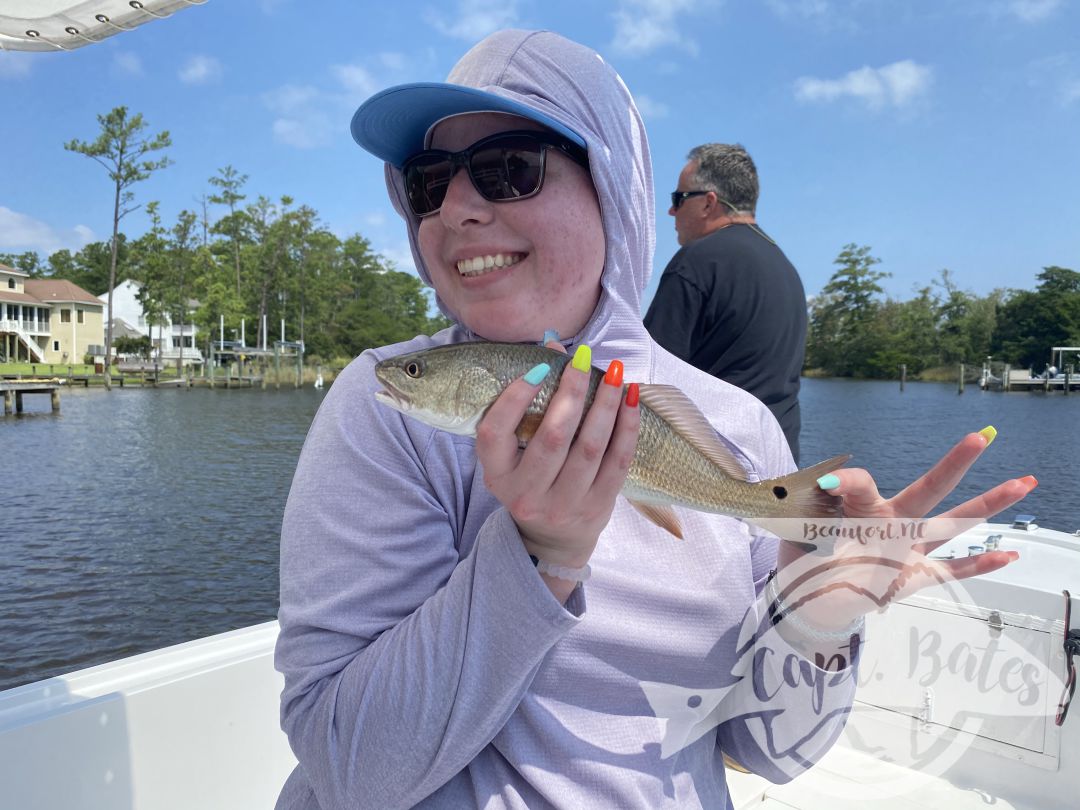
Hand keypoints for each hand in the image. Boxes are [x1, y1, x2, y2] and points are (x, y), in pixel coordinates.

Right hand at [474, 341, 639, 600]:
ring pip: (589, 447)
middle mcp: (526, 494)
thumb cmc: (531, 479)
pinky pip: (617, 461)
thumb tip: (551, 345)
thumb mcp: (512, 454)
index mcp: (497, 476)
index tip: (539, 367)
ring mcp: (563, 505)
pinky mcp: (597, 508)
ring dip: (605, 404)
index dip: (514, 398)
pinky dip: (627, 427)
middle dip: (571, 391)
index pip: (494, 433)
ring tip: (615, 372)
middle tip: (583, 358)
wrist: (552, 538)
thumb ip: (524, 408)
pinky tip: (631, 399)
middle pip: (551, 437)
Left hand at [774, 429, 1036, 629]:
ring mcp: (908, 549)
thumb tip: (818, 482)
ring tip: (1023, 483)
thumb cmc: (807, 554)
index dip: (845, 481)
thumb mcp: (800, 527)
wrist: (810, 597)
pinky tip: (1009, 555)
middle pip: (928, 488)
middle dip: (954, 464)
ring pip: (952, 524)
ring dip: (987, 505)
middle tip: (981, 437)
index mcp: (862, 506)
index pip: (863, 484)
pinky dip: (979, 564)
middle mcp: (892, 521)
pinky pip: (952, 570)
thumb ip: (809, 505)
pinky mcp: (914, 577)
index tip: (825, 484)